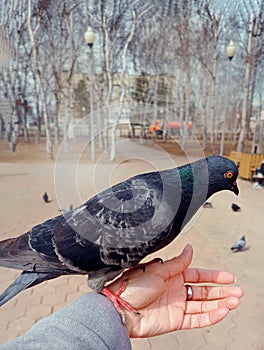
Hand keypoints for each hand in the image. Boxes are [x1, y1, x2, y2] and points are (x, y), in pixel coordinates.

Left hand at [109, 245, 242, 337]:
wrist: (120, 307)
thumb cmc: (133, 286)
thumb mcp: (158, 269)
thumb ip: (177, 262)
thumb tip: (189, 248)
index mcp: (171, 275)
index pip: (197, 274)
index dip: (213, 276)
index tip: (227, 277)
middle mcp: (176, 289)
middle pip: (204, 290)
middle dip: (221, 291)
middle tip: (236, 291)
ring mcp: (177, 305)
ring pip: (204, 305)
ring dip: (220, 303)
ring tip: (234, 300)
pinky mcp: (176, 319)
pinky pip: (197, 319)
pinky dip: (211, 316)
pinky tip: (221, 311)